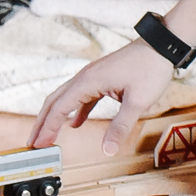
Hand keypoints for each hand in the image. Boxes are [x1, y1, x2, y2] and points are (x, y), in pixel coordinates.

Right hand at [29, 40, 174, 155]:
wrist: (162, 45)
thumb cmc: (151, 68)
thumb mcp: (138, 101)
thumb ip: (121, 127)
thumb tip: (108, 150)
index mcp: (88, 81)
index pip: (59, 108)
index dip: (47, 127)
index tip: (38, 144)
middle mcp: (85, 77)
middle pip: (55, 101)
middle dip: (42, 123)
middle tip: (33, 143)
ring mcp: (92, 76)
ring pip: (66, 97)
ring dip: (55, 116)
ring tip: (47, 135)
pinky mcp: (102, 78)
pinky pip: (82, 96)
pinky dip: (75, 111)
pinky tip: (75, 124)